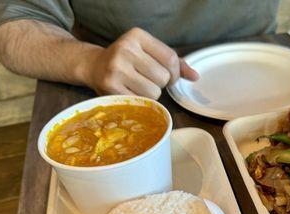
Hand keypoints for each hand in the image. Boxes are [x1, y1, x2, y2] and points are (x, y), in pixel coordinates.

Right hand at [84, 27, 198, 98]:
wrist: (94, 66)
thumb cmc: (128, 61)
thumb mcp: (149, 53)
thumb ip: (173, 63)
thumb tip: (195, 76)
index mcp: (137, 36)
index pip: (170, 58)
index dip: (175, 73)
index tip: (169, 77)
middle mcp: (126, 49)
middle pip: (163, 77)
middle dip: (160, 83)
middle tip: (148, 80)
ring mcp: (117, 68)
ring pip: (154, 92)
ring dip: (151, 94)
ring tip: (138, 86)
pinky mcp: (110, 86)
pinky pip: (140, 102)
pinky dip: (140, 101)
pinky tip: (131, 92)